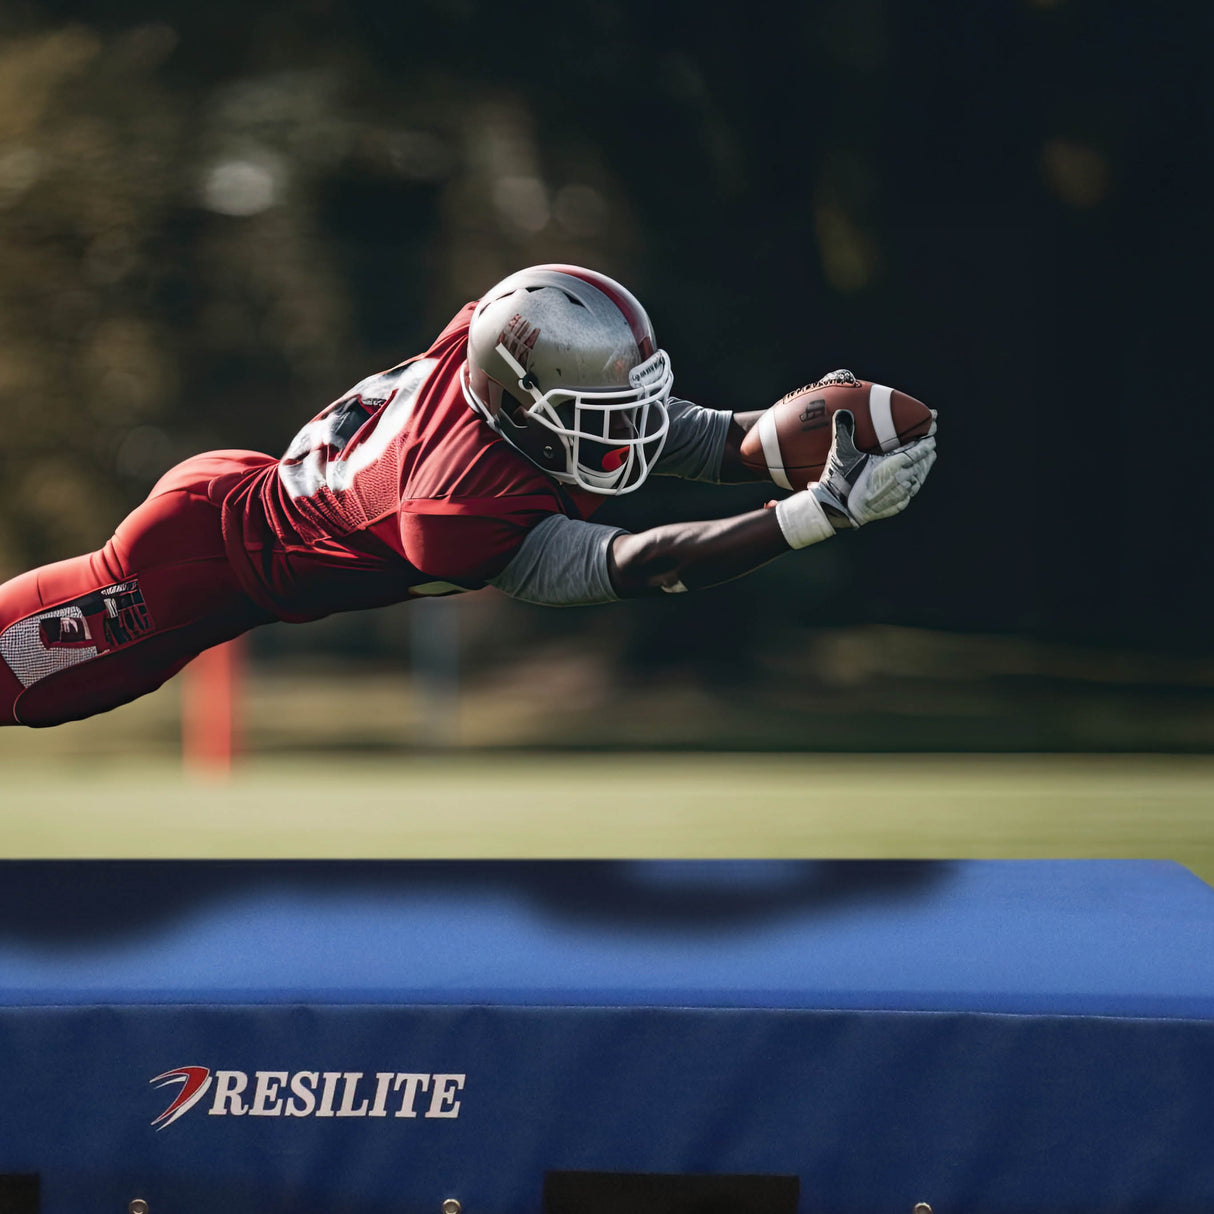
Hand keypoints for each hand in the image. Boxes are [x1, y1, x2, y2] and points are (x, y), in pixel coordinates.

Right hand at [810, 410, 935, 527]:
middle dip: (928, 450)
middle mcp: (902, 478)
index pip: (918, 447)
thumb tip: (843, 412)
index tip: (933, 426)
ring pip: (920, 477)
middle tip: (931, 440)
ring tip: (928, 457)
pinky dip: (916, 482)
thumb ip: (845, 431)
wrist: (840, 510)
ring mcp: (902, 494)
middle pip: (923, 461)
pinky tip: (915, 479)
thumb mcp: (842, 454)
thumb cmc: (842, 481)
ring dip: (925, 466)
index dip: (927, 436)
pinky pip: (912, 491)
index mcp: (895, 464)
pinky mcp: (898, 506)